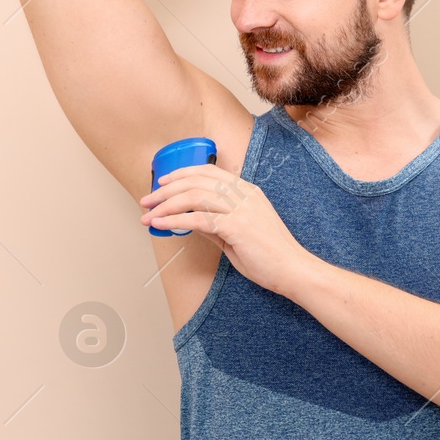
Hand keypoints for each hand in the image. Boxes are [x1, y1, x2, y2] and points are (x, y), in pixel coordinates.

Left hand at [139, 163, 313, 294]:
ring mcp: (241, 208)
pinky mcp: (237, 226)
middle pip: (195, 181)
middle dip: (166, 190)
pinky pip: (198, 218)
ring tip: (148, 215)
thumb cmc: (268, 254)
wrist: (292, 268)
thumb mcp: (237, 233)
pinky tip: (160, 225)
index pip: (208, 171)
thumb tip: (188, 219)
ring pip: (193, 196)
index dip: (181, 173)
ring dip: (165, 205)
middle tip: (146, 201)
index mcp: (246, 190)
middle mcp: (243, 194)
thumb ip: (215, 223)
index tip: (162, 183)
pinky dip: (174, 220)